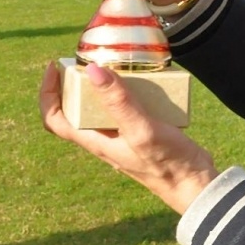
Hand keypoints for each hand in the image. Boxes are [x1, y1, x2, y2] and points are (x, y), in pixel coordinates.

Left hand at [38, 61, 217, 214]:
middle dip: (75, 83)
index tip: (54, 68)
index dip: (48, 93)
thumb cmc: (168, 163)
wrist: (196, 185)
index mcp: (95, 141)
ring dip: (102, 86)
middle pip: (75, 110)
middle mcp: (104, 140)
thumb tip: (93, 71)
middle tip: (85, 58)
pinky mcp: (141, 133)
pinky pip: (125, 109)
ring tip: (113, 63)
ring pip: (101, 108)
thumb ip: (119, 102)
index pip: (54, 119)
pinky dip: (127, 92)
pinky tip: (143, 80)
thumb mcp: (141, 129)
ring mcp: (122, 137)